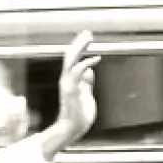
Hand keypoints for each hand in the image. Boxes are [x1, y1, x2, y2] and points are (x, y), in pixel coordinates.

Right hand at [42, 30, 99, 158]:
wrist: (71, 130)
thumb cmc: (79, 116)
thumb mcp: (85, 95)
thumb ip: (86, 83)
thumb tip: (90, 71)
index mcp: (69, 80)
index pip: (72, 59)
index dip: (79, 47)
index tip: (86, 37)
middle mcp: (66, 80)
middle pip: (70, 56)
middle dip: (78, 43)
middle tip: (88, 32)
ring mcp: (67, 84)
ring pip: (71, 60)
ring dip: (79, 48)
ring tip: (89, 38)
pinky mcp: (71, 90)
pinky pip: (77, 72)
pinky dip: (86, 63)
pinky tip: (96, 58)